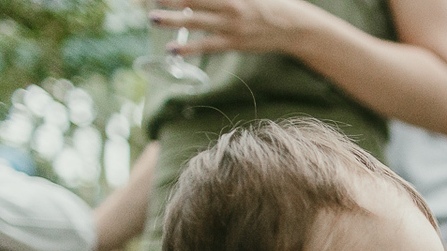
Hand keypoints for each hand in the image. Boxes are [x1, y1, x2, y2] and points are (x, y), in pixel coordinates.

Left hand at [149, 0, 315, 55]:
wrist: (295, 26)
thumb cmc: (270, 2)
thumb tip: (202, 0)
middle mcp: (230, 3)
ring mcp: (232, 24)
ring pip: (196, 20)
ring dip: (172, 19)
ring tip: (152, 18)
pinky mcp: (235, 42)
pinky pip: (208, 45)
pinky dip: (189, 47)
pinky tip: (172, 49)